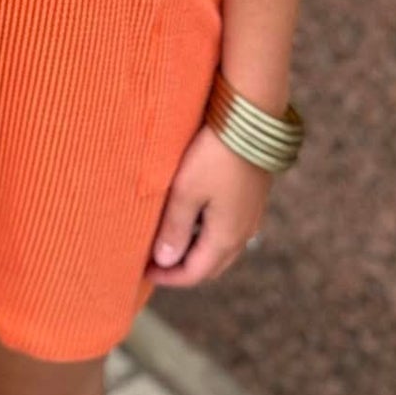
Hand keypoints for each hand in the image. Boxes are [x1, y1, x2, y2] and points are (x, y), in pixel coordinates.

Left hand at [144, 123, 271, 286]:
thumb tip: (165, 262)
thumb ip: (175, 228)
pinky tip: (192, 215)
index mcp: (226, 237)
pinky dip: (208, 233)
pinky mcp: (253, 196)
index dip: (168, 277)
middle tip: (154, 262)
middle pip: (211, 265)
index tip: (142, 272)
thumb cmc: (214, 154)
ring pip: (222, 247)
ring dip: (196, 250)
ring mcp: (251, 214)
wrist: (251, 117)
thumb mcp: (186, 191)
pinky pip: (229, 227)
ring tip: (169, 237)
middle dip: (182, 268)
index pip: (195, 273)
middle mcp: (244, 232)